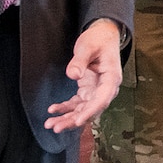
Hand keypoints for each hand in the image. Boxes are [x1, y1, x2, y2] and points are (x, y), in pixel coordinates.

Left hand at [49, 18, 122, 132]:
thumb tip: (73, 75)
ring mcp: (96, 91)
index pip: (101, 100)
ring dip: (67, 118)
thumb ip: (80, 60)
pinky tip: (53, 110)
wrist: (103, 35)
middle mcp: (106, 88)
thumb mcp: (88, 46)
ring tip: (50, 123)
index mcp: (111, 78)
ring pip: (83, 110)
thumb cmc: (99, 39)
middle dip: (73, 120)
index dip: (89, 112)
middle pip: (91, 110)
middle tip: (56, 127)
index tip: (77, 121)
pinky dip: (65, 108)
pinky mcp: (88, 90)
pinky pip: (77, 103)